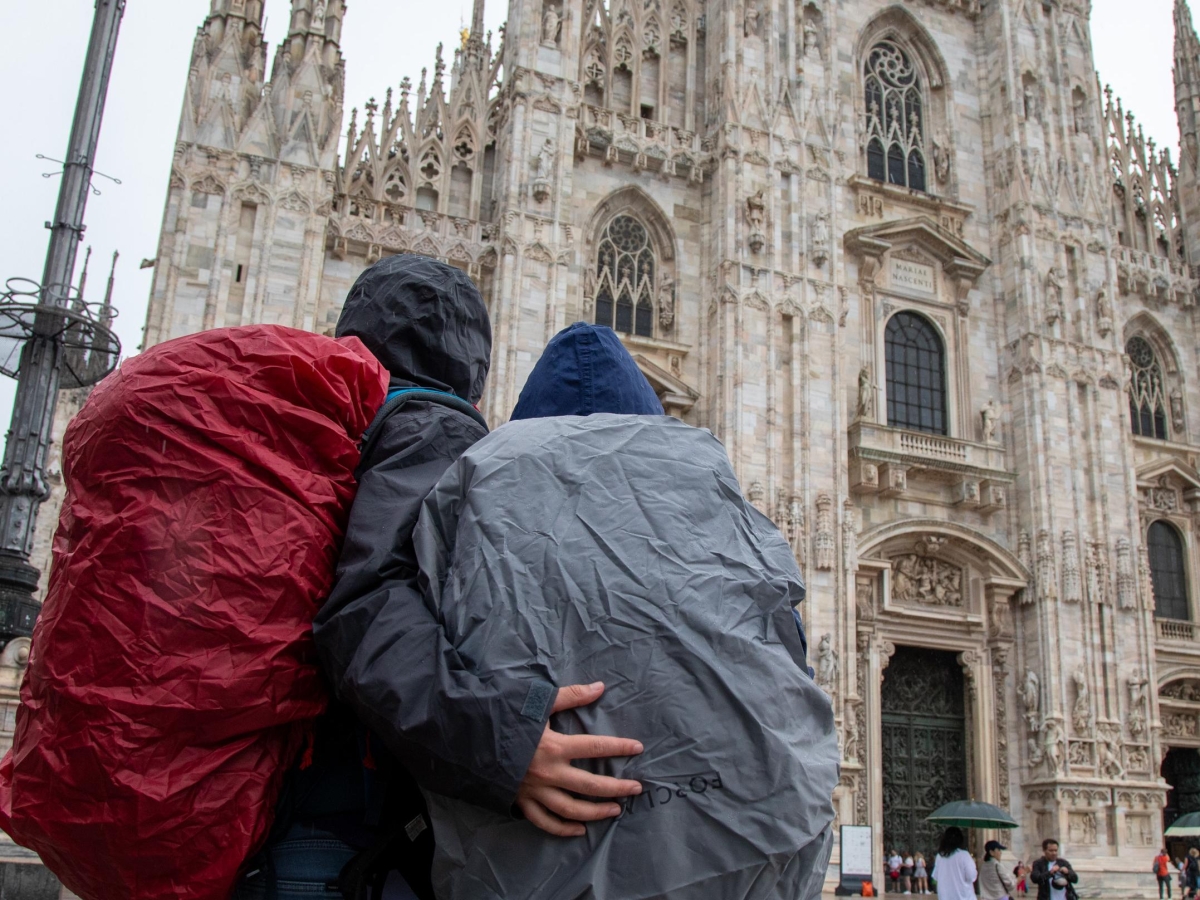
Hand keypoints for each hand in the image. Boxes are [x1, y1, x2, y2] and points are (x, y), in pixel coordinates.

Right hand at [516, 682, 643, 836]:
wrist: (470, 738)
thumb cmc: (506, 718)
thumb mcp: (538, 703)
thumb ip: (571, 696)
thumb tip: (600, 687)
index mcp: (554, 746)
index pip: (595, 748)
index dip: (619, 747)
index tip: (638, 748)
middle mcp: (548, 773)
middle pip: (590, 785)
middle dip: (617, 788)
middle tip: (636, 789)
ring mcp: (535, 791)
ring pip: (571, 810)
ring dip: (596, 812)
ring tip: (615, 810)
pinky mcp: (521, 802)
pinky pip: (545, 822)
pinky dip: (563, 829)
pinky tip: (580, 831)